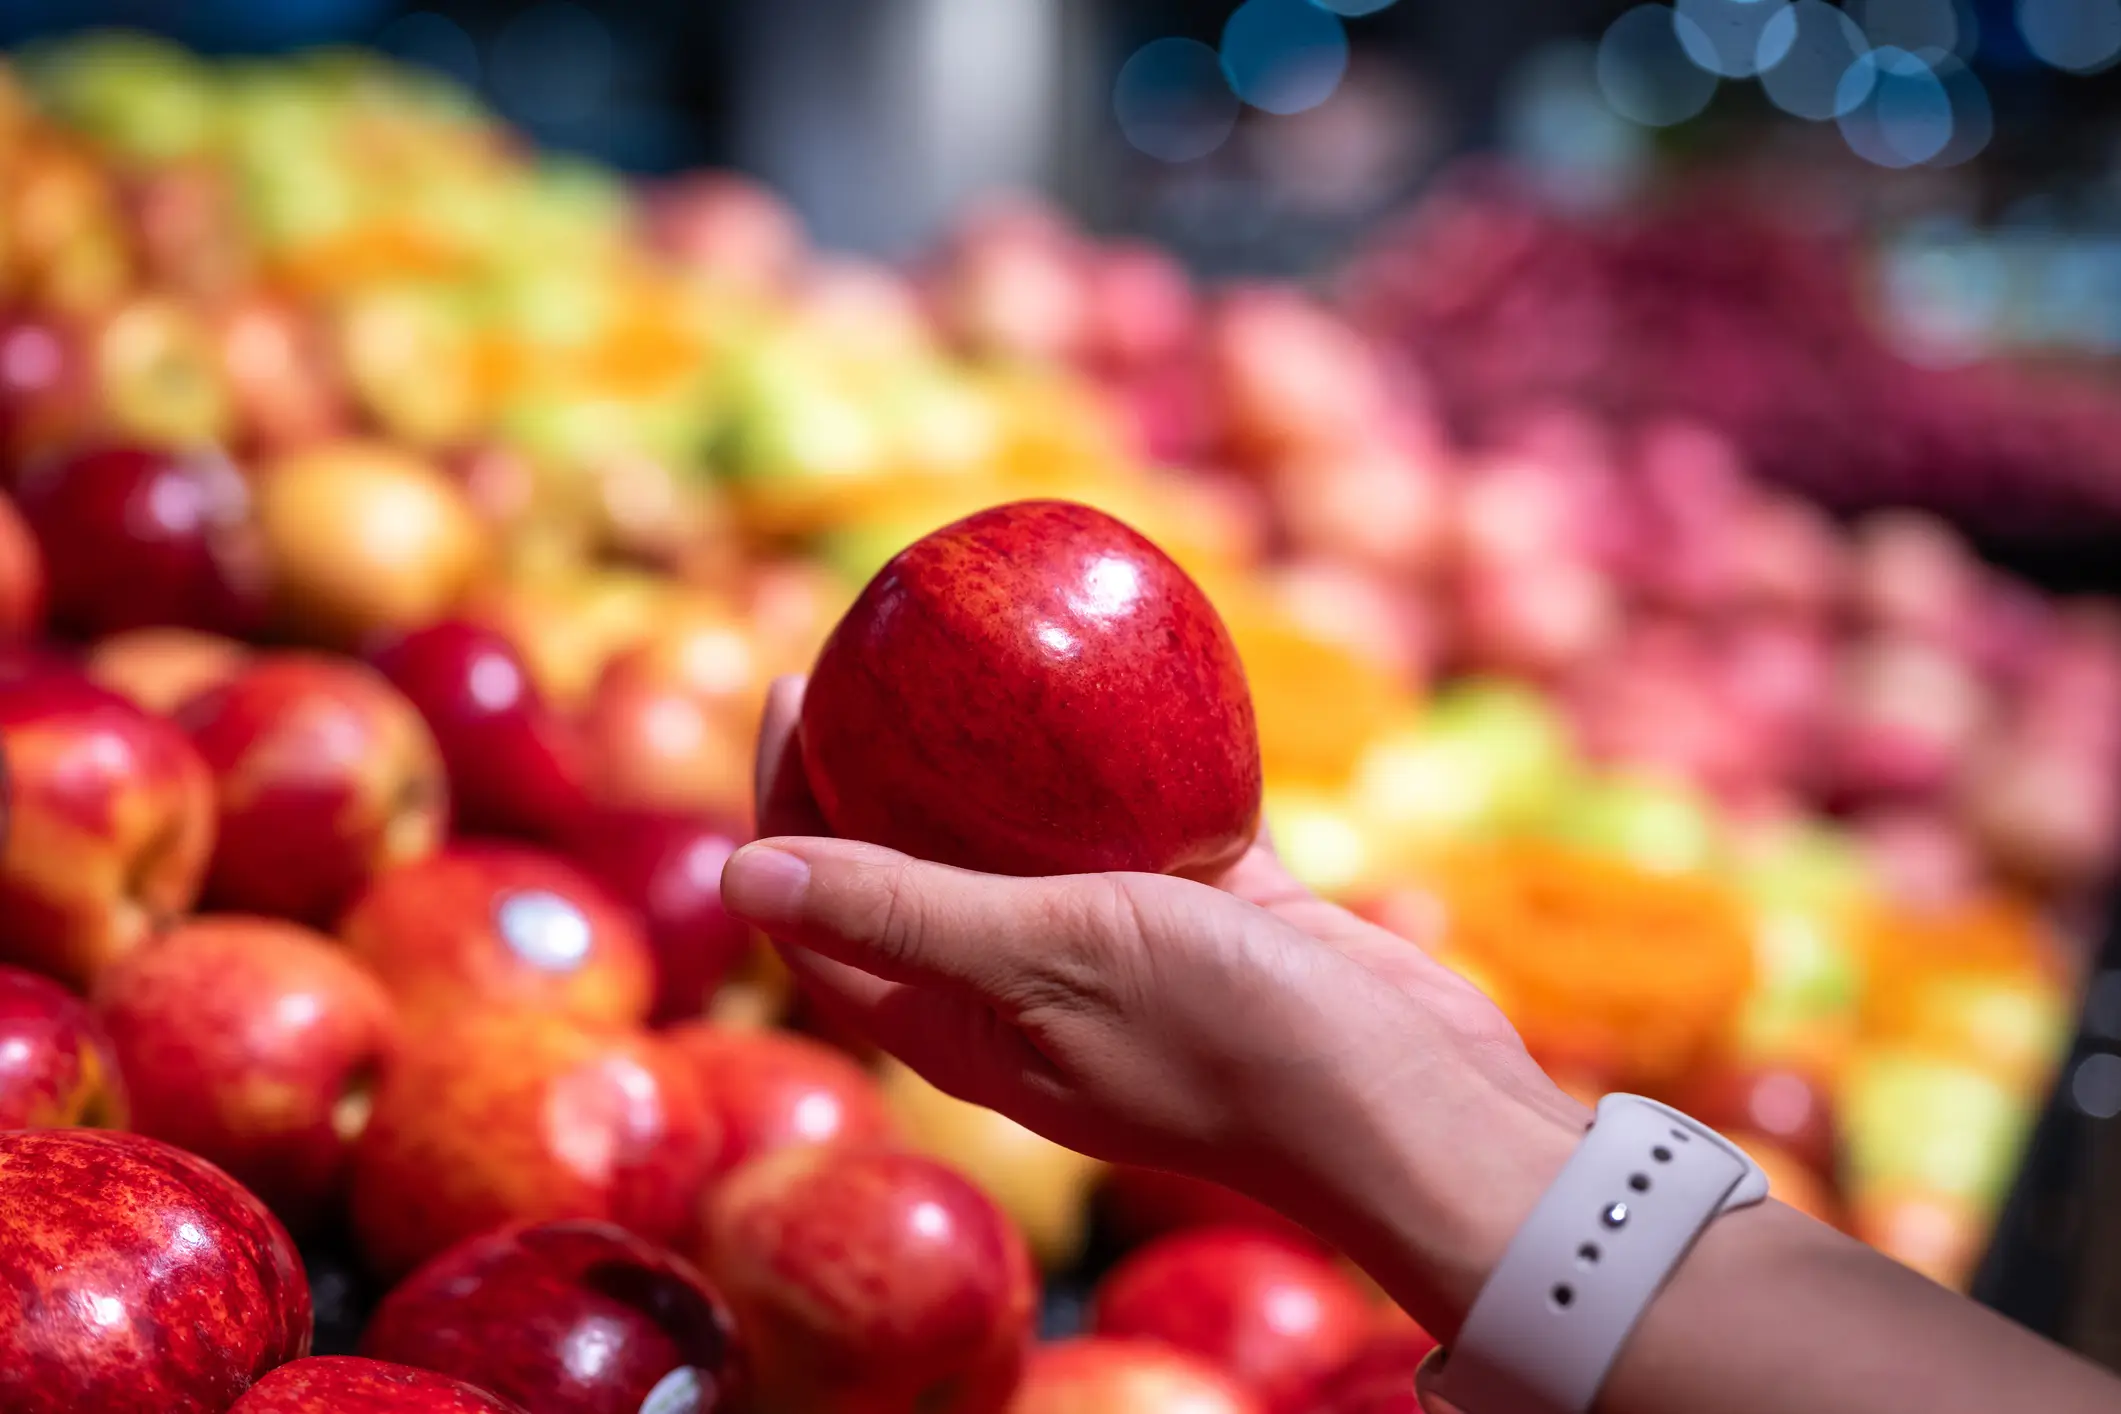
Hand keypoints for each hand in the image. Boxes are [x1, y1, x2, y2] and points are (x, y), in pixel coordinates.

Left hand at [721, 676, 1584, 1332]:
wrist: (1409, 1099)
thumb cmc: (1220, 1041)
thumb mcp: (1047, 958)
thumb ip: (903, 913)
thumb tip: (742, 878)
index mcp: (961, 1026)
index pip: (830, 915)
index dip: (787, 808)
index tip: (795, 693)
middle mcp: (1025, 994)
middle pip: (916, 867)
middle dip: (882, 767)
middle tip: (876, 656)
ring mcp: (1116, 959)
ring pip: (1033, 840)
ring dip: (1001, 760)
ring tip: (987, 652)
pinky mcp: (1203, 921)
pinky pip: (1145, 822)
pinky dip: (1129, 760)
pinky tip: (1129, 682)